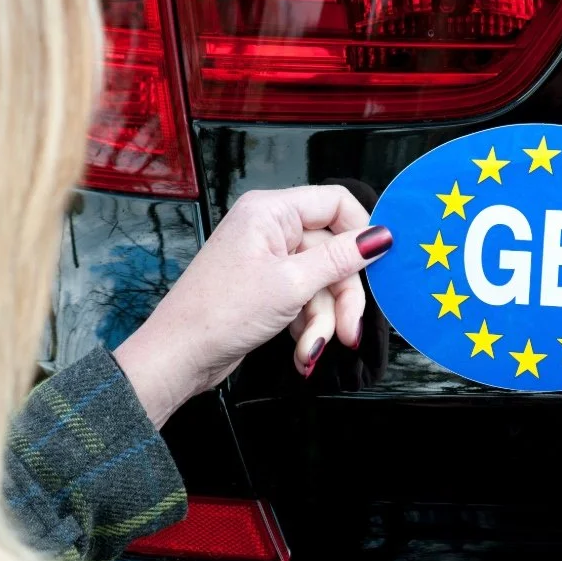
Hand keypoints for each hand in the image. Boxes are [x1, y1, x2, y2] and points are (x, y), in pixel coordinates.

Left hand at [113, 186, 392, 426]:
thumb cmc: (220, 313)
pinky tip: (301, 351)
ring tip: (312, 349)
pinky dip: (308, 326)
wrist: (180, 357)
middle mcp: (271, 229)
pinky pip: (306, 299)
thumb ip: (341, 258)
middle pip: (334, 252)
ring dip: (324, 320)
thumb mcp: (292, 284)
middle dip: (342, 297)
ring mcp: (270, 260)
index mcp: (272, 211)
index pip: (336, 203)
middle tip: (348, 330)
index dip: (361, 232)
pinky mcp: (269, 288)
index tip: (378, 265)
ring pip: (323, 283)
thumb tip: (381, 236)